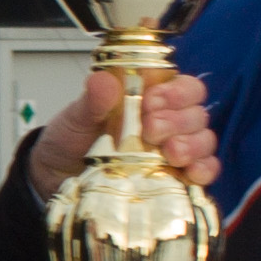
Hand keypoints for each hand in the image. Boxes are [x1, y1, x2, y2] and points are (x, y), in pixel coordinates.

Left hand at [29, 67, 219, 199]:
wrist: (56, 179)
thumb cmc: (72, 140)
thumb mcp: (76, 118)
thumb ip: (92, 100)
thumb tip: (104, 82)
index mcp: (151, 98)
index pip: (185, 87)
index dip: (177, 92)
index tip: (152, 102)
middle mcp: (169, 122)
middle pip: (197, 114)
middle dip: (179, 121)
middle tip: (151, 130)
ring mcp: (175, 151)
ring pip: (204, 141)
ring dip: (192, 146)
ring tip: (170, 153)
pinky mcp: (176, 179)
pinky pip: (204, 172)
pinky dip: (204, 171)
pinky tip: (192, 173)